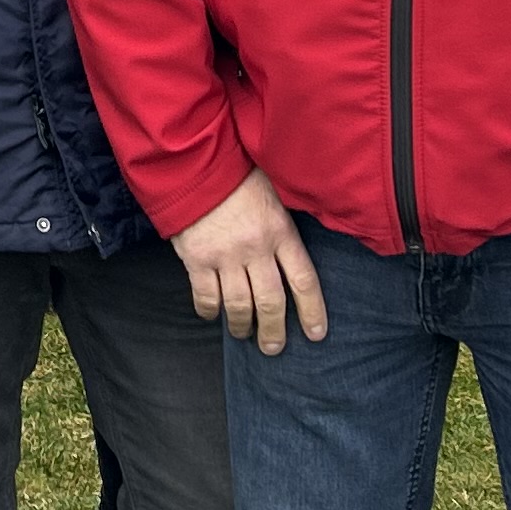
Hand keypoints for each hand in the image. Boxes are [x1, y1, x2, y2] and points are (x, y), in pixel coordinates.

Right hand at [172, 169, 328, 351]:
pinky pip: (205, 296)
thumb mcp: (274, 192)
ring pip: (239, 305)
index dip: (312, 311)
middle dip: (274, 331)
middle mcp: (255, 248)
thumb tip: (300, 245)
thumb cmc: (237, 173)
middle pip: (271, 302)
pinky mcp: (196, 258)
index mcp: (280, 231)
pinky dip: (210, 311)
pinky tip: (213, 315)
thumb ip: (284, 223)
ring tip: (244, 335)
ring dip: (242, 327)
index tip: (316, 334)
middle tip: (274, 347)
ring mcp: (224, 255)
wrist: (194, 161)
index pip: (304, 280)